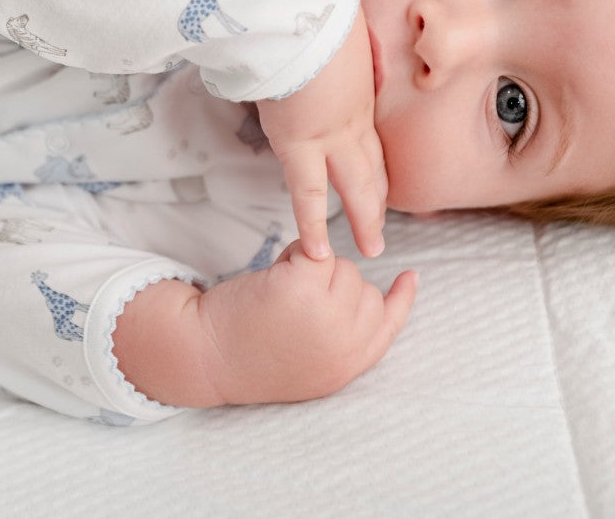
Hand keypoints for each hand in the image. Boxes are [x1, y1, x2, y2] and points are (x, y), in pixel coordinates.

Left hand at [197, 240, 417, 404]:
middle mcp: (346, 343)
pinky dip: (293, 254)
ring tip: (277, 296)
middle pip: (363, 286)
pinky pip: (315, 249)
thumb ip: (346, 339)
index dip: (401, 299)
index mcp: (349, 365)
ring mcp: (328, 315)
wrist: (204, 356)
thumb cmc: (248, 354)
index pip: (391, 325)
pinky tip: (271, 276)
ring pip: (341, 265)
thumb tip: (381, 299)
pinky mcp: (302, 288)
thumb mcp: (311, 362)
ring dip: (310, 268)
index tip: (410, 277)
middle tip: (290, 306)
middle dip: (330, 284)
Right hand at [255, 4, 387, 259]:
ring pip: (356, 183)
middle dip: (379, 195)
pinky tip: (318, 252)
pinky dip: (312, 224)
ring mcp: (331, 131)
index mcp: (357, 84)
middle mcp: (351, 112)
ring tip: (373, 247)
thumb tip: (314, 26)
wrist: (297, 14)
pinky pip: (307, 193)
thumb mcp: (330, 21)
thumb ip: (328, 37)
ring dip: (365, 216)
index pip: (370, 132)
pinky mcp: (301, 143)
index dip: (376, 156)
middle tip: (385, 221)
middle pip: (372, 161)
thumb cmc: (307, 6)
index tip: (380, 175)